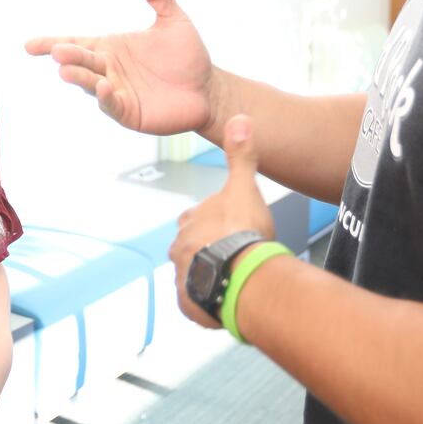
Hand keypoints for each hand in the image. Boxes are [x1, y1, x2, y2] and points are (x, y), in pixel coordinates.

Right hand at [26, 0, 224, 136]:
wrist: (208, 88)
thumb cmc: (187, 56)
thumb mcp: (173, 22)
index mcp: (110, 48)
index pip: (75, 43)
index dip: (51, 44)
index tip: (30, 45)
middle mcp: (107, 70)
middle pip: (81, 62)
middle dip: (68, 57)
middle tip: (57, 51)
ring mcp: (116, 93)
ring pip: (91, 85)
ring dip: (79, 78)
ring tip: (67, 71)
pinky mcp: (129, 112)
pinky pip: (113, 105)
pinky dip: (106, 98)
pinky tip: (104, 87)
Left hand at [169, 116, 273, 329]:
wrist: (242, 275)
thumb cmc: (243, 231)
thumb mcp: (244, 186)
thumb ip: (241, 155)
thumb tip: (240, 118)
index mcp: (189, 222)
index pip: (196, 218)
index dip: (214, 222)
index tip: (231, 227)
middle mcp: (179, 250)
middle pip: (193, 249)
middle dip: (210, 251)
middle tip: (236, 255)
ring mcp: (183, 278)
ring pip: (195, 276)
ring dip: (211, 277)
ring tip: (235, 280)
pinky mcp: (190, 305)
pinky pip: (198, 304)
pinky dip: (210, 303)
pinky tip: (228, 300)